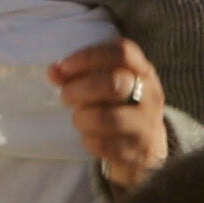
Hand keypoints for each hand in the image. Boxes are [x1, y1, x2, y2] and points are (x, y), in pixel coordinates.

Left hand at [49, 36, 171, 189]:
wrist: (147, 148)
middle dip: (79, 89)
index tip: (64, 66)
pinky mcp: (137, 151)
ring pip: (108, 118)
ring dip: (82, 117)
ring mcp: (146, 124)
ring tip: (79, 118)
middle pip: (114, 83)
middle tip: (66, 96)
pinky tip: (89, 137)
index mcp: (142, 72)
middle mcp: (150, 95)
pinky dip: (88, 140)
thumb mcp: (105, 86)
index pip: (122, 52)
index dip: (88, 56)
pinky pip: (103, 145)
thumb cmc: (118, 107)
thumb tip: (53, 70)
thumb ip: (78, 76)